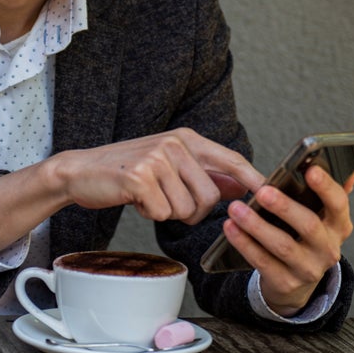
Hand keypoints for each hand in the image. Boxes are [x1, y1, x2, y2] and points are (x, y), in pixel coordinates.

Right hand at [51, 128, 264, 224]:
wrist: (81, 171)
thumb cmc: (127, 172)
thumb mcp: (169, 165)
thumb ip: (204, 174)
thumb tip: (243, 187)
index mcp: (186, 138)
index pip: (231, 160)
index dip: (254, 179)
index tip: (273, 194)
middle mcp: (175, 144)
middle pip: (210, 197)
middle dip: (192, 211)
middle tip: (168, 201)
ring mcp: (157, 158)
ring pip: (186, 209)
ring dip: (167, 212)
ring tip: (148, 196)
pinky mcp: (140, 178)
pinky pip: (162, 213)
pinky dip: (149, 214)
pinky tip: (135, 199)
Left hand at [221, 165, 353, 316]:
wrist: (296, 282)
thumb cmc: (305, 237)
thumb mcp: (322, 217)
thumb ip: (330, 192)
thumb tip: (350, 168)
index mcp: (339, 226)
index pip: (339, 204)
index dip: (326, 187)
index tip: (310, 169)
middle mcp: (328, 249)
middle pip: (309, 226)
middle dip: (284, 207)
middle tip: (262, 191)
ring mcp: (308, 269)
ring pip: (282, 245)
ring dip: (256, 225)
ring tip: (236, 208)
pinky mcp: (286, 283)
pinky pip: (262, 262)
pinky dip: (245, 244)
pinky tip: (231, 228)